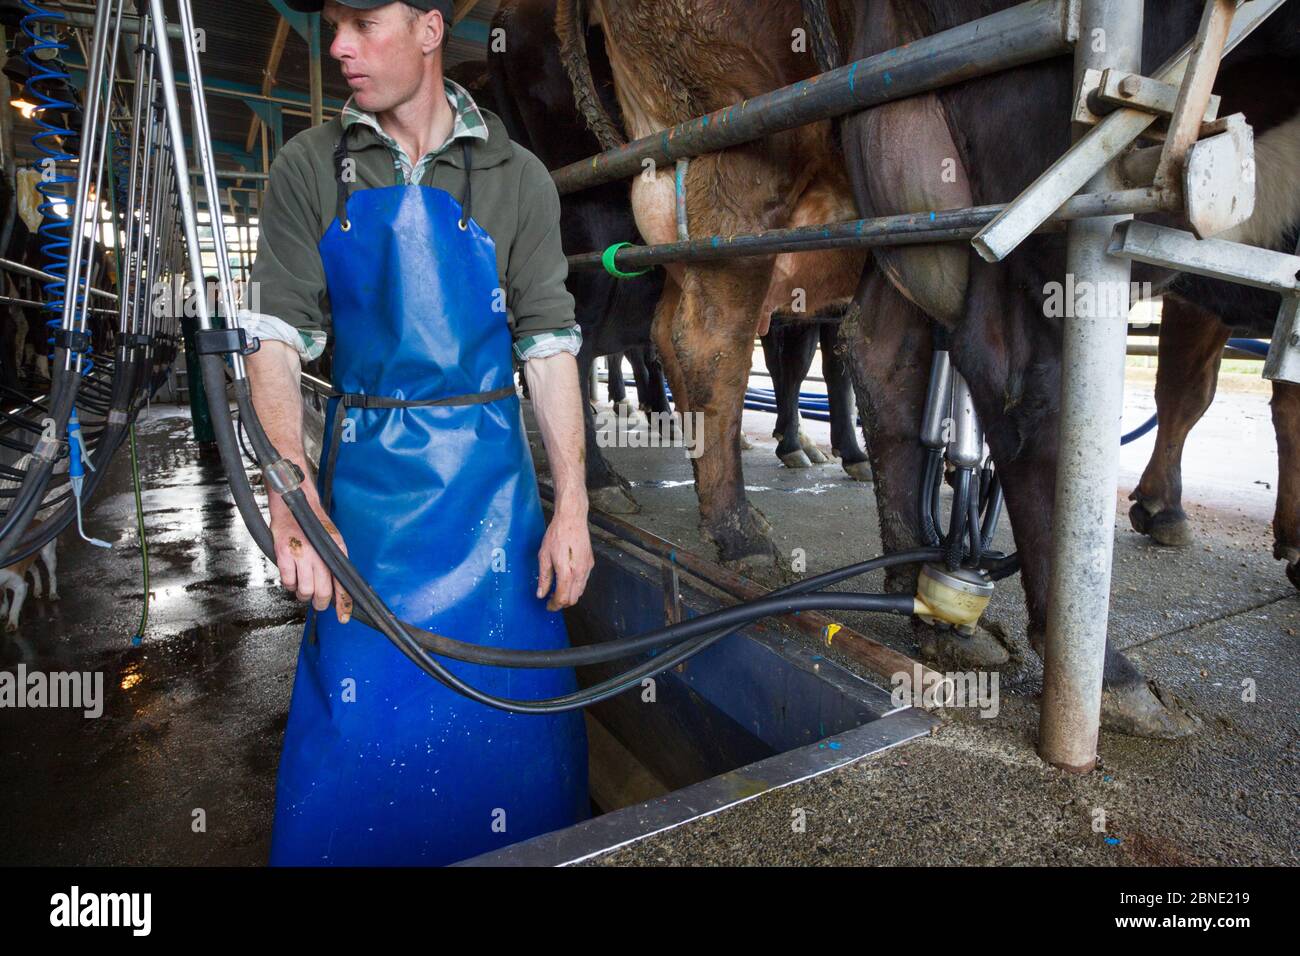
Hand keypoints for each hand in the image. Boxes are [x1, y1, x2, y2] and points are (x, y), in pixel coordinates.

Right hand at [269, 483, 352, 623]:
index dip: (343, 604)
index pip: (342, 584)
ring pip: (304, 590)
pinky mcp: (285, 554)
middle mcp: (321, 554)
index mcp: (337, 551)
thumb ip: (335, 565)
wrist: (295, 504)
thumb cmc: (313, 526)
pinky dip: (289, 584)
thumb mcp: (332, 543)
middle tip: (316, 600)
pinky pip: (288, 582)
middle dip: (319, 602)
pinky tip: (291, 575)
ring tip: (302, 584)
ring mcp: (302, 555)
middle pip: (322, 593)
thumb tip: (338, 591)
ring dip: (302, 593)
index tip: (343, 617)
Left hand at [536, 505, 593, 610]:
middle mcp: (580, 573)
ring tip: (557, 591)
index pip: (562, 598)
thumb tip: (541, 594)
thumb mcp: (544, 556)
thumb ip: (544, 577)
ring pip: (580, 592)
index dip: (554, 605)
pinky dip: (575, 587)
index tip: (548, 606)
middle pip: (573, 599)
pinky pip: (584, 582)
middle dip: (562, 603)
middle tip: (551, 601)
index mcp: (567, 572)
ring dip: (569, 596)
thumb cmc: (557, 535)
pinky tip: (566, 581)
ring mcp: (587, 568)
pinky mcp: (590, 563)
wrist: (572, 519)